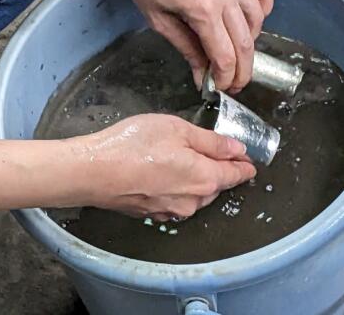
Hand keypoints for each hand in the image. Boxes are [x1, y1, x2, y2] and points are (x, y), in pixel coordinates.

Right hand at [74, 114, 255, 220]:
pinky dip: (178, 186)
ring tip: (184, 157)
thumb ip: (211, 141)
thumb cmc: (134, 146)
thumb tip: (236, 149)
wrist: (94, 171)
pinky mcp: (153, 213)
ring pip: (196, 194)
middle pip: (217, 184)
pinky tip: (163, 171)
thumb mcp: (178, 129)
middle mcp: (193, 201)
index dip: (244, 164)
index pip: (236, 174)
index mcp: (205, 178)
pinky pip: (176, 199)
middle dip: (219, 168)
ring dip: (197, 178)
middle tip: (216, 149)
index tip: (249, 159)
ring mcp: (172, 211)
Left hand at [116, 0, 273, 92]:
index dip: (225, 78)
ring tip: (236, 54)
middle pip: (245, 44)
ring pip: (257, 23)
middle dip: (242, 70)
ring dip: (250, 44)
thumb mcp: (158, 19)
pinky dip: (262, 13)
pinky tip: (249, 23)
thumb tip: (201, 75)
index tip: (219, 87)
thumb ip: (186, 48)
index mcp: (202, 9)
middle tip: (233, 83)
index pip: (225, 56)